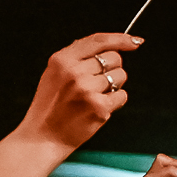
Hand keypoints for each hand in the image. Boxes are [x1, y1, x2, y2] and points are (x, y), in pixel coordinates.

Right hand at [20, 32, 140, 150]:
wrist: (43, 137)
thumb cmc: (50, 107)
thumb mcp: (54, 73)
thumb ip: (77, 57)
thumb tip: (109, 45)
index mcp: (62, 60)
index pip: (99, 40)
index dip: (120, 39)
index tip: (134, 41)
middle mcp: (74, 71)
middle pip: (114, 58)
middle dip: (112, 69)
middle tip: (97, 84)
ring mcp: (86, 89)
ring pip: (121, 76)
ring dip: (114, 87)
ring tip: (94, 97)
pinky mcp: (98, 106)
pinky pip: (122, 95)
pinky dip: (115, 102)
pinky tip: (99, 108)